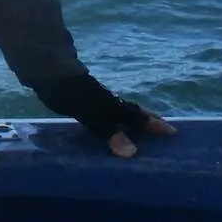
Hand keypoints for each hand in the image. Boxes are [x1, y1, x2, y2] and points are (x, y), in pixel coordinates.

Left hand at [32, 72, 176, 158]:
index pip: (138, 116)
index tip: (173, 132)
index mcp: (113, 105)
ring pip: (118, 110)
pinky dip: (112, 118)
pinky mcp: (81, 98)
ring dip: (130, 120)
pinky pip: (104, 110)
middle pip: (131, 112)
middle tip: (162, 131)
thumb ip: (108, 132)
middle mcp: (108, 101)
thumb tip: (132, 152)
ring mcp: (94, 98)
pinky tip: (107, 124)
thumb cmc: (69, 92)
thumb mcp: (89, 113)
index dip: (153, 125)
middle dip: (146, 121)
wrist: (47, 69)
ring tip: (139, 133)